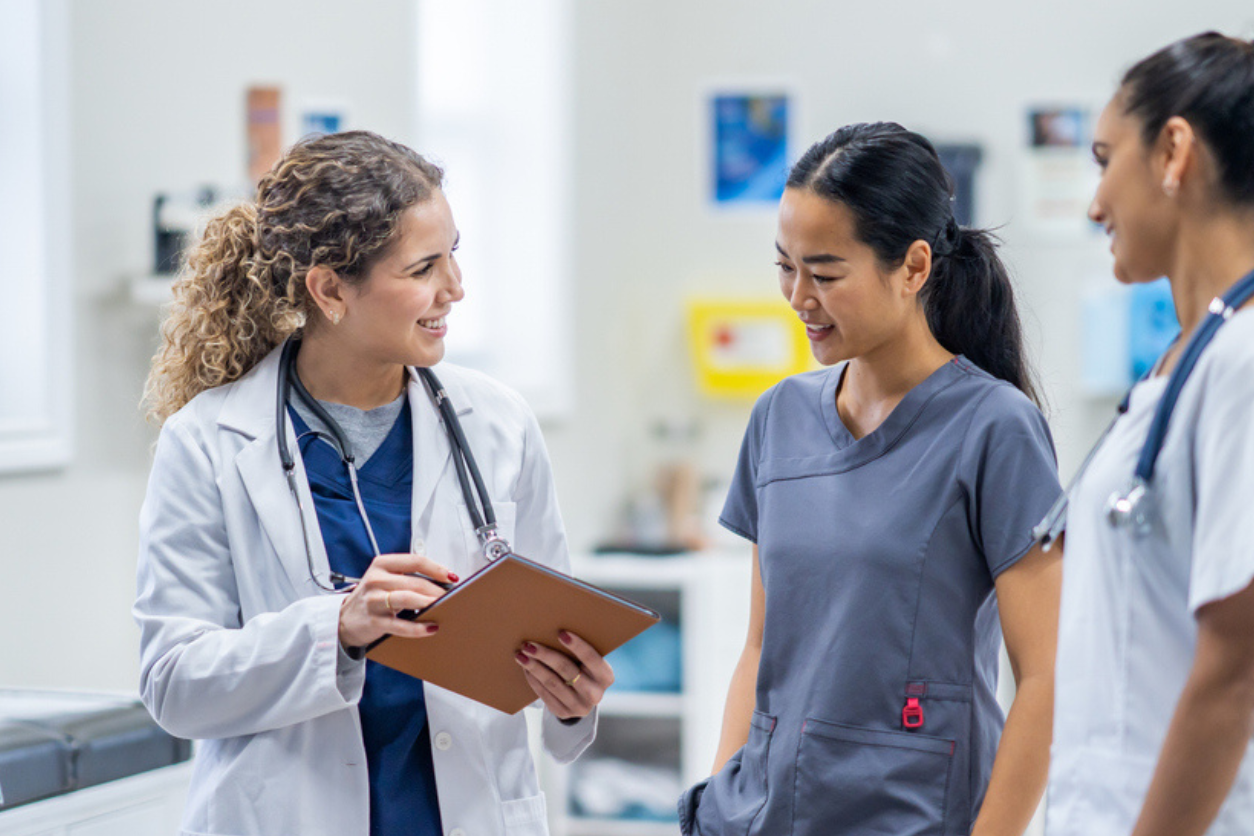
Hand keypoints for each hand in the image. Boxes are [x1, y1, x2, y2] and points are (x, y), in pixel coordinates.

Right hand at [338, 552, 457, 648]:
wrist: (345, 619)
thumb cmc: (372, 597)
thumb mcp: (384, 578)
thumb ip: (407, 577)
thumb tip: (442, 582)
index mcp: (382, 564)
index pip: (415, 561)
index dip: (437, 568)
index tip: (452, 577)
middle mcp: (377, 580)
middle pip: (415, 582)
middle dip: (437, 590)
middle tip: (452, 597)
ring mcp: (374, 600)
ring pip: (407, 598)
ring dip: (429, 603)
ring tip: (444, 607)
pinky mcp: (374, 621)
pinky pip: (400, 625)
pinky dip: (418, 627)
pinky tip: (431, 627)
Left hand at [515, 630, 613, 720]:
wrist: (582, 697)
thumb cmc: (584, 668)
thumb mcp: (589, 662)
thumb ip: (579, 651)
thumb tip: (554, 630)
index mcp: (606, 676)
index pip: (591, 658)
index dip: (577, 645)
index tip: (560, 633)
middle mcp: (595, 694)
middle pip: (567, 670)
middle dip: (545, 655)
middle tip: (528, 644)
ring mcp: (579, 706)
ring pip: (552, 683)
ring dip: (534, 667)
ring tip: (521, 655)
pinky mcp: (563, 713)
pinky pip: (544, 694)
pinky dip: (533, 679)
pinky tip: (526, 668)